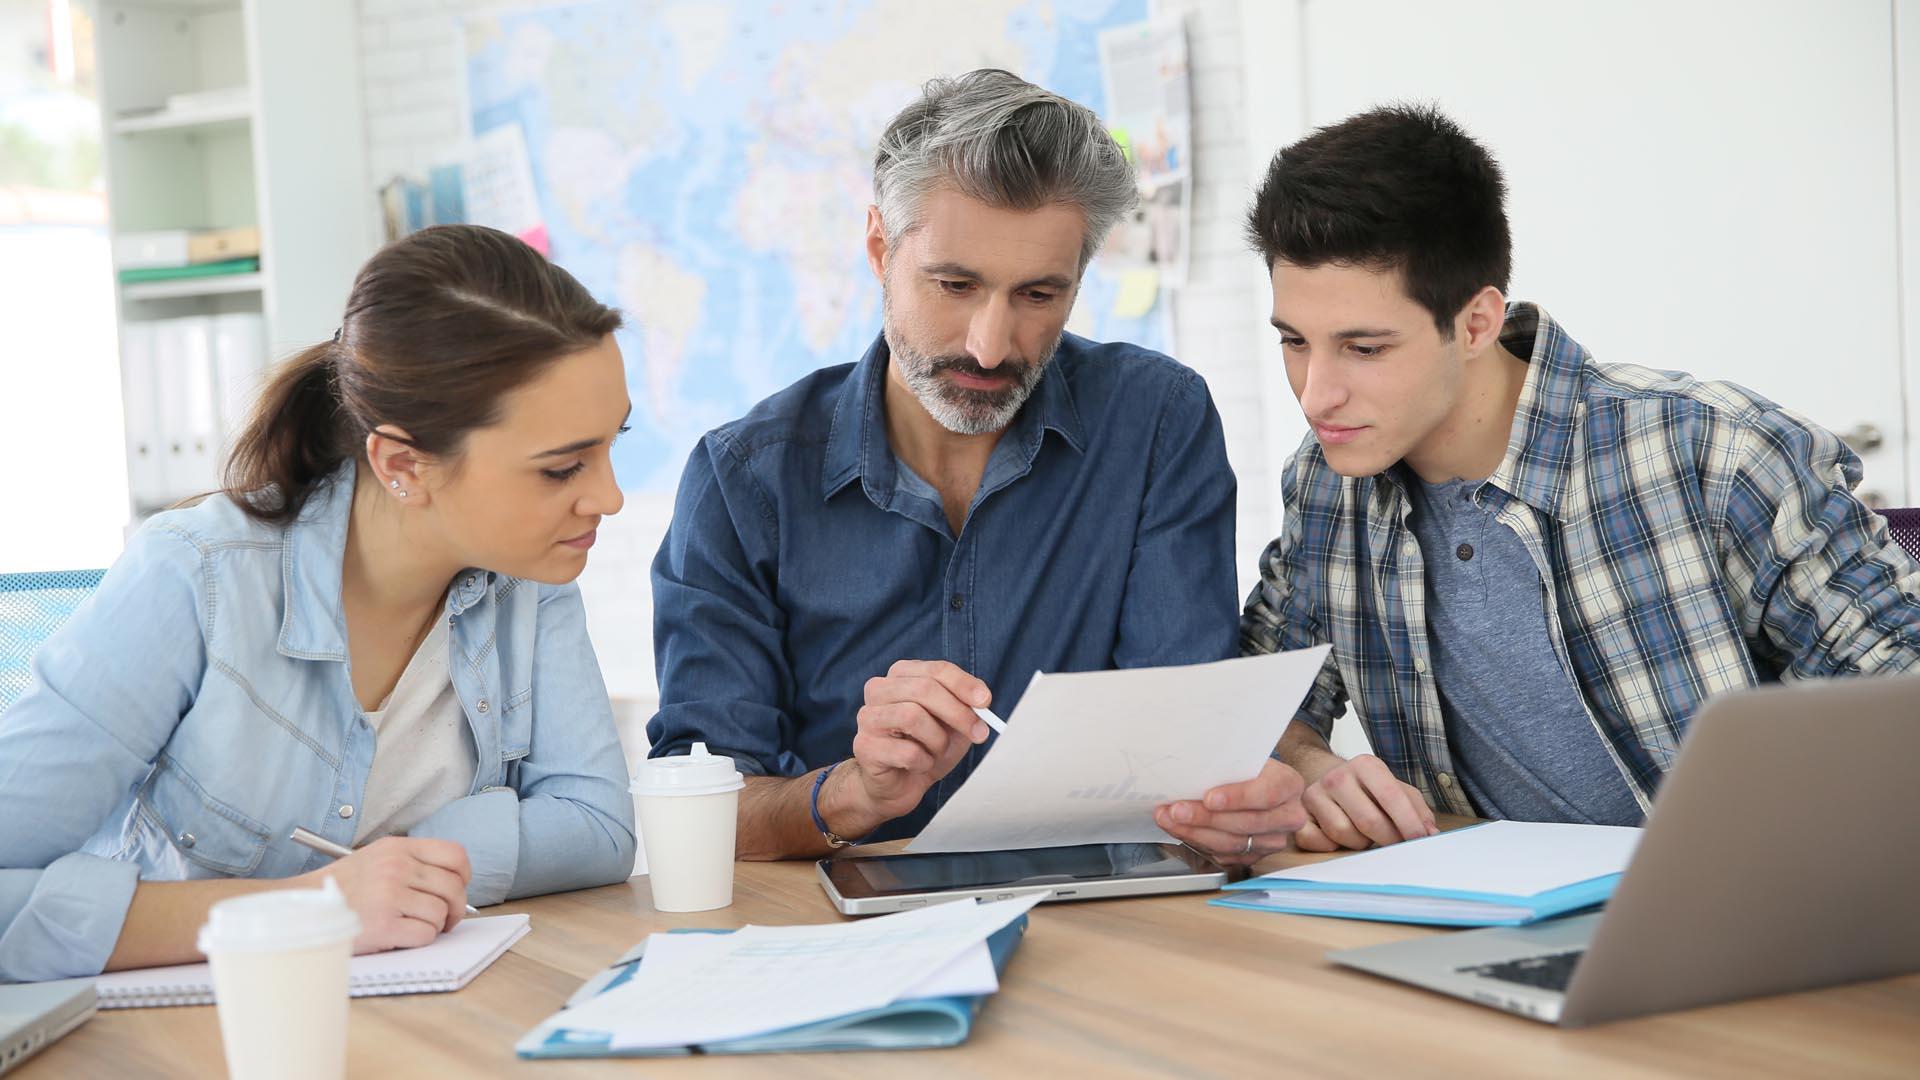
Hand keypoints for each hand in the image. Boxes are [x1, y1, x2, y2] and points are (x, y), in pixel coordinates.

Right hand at [299, 836, 471, 952]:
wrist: (303, 907)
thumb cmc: (344, 887)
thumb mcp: (377, 858)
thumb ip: (413, 862)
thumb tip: (454, 884)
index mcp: (398, 848)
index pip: (455, 854)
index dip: (464, 876)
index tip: (457, 889)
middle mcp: (395, 867)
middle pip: (454, 888)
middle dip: (455, 909)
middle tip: (444, 919)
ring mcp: (389, 895)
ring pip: (441, 914)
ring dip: (434, 926)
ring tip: (413, 926)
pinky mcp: (382, 925)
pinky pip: (425, 935)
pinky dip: (419, 940)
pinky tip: (401, 936)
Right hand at [833, 660, 992, 831]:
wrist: (899, 785)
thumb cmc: (925, 747)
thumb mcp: (953, 724)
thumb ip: (966, 708)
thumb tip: (981, 702)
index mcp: (901, 675)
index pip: (935, 670)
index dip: (963, 684)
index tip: (985, 702)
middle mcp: (879, 689)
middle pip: (924, 689)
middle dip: (958, 713)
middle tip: (979, 733)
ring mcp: (868, 717)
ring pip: (912, 716)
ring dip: (937, 740)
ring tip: (936, 752)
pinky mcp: (864, 746)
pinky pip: (906, 751)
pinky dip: (924, 762)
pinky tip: (919, 765)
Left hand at [1154, 758, 1307, 866]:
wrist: (1254, 782)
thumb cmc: (1246, 767)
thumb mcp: (1243, 756)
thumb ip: (1225, 762)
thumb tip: (1189, 765)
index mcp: (1288, 784)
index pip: (1266, 794)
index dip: (1237, 798)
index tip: (1209, 798)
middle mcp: (1288, 816)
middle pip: (1246, 823)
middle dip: (1205, 818)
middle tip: (1177, 810)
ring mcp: (1273, 840)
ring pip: (1233, 843)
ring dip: (1195, 832)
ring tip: (1170, 819)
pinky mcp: (1255, 855)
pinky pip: (1224, 855)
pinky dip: (1197, 842)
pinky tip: (1179, 830)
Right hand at [1294, 753, 1436, 851]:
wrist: (1324, 775)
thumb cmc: (1366, 789)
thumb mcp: (1396, 789)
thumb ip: (1416, 808)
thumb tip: (1429, 832)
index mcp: (1365, 765)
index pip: (1390, 795)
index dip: (1408, 822)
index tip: (1420, 839)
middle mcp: (1337, 776)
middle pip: (1368, 821)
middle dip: (1387, 839)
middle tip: (1395, 844)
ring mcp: (1314, 794)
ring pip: (1343, 834)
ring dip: (1359, 842)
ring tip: (1362, 833)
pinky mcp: (1299, 812)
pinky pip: (1317, 841)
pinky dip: (1331, 846)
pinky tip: (1337, 836)